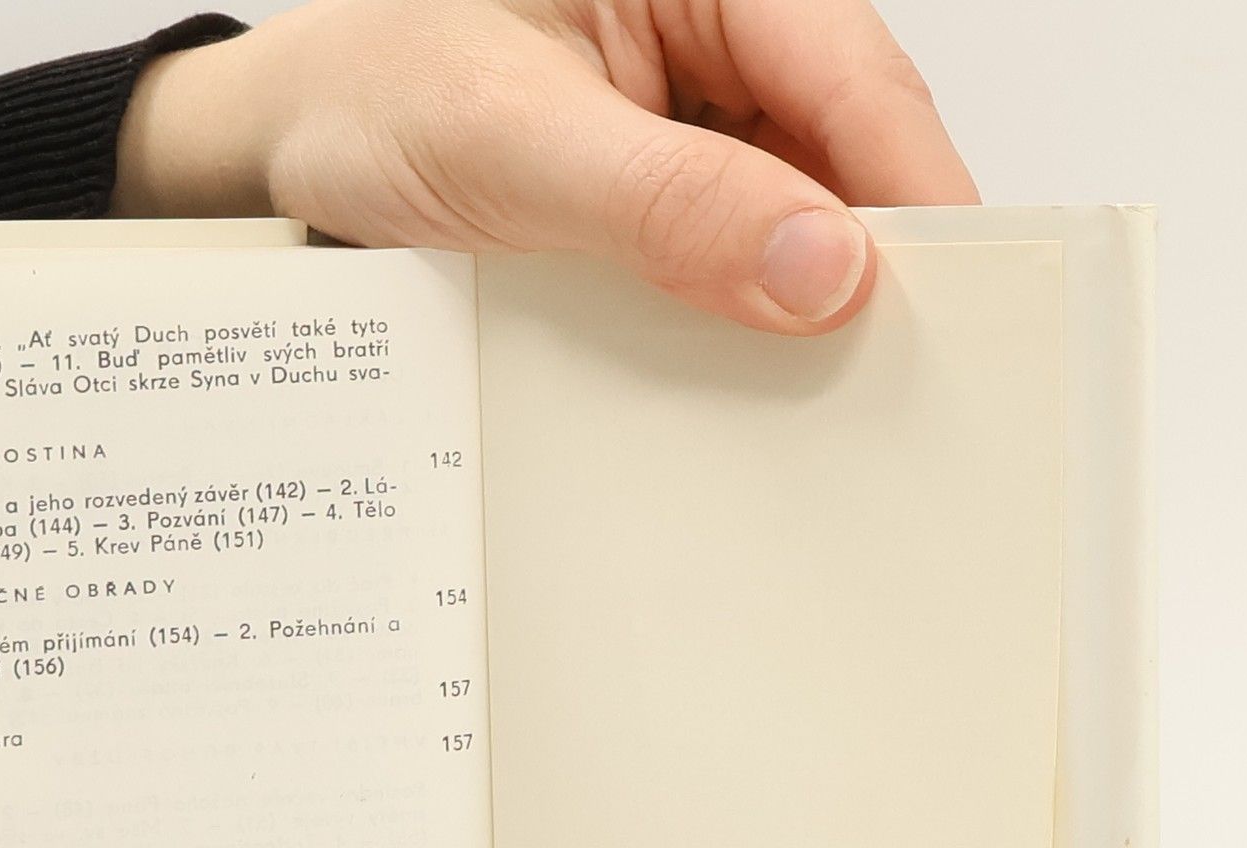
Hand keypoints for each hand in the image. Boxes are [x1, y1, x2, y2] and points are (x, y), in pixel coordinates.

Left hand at [114, 0, 976, 332]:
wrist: (286, 146)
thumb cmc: (372, 94)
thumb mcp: (513, 144)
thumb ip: (666, 203)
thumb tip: (822, 270)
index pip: (854, 79)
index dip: (915, 196)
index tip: (960, 309)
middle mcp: (716, 40)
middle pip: (847, 155)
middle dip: (869, 268)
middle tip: (901, 389)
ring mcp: (694, 123)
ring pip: (797, 220)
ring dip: (803, 311)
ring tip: (822, 408)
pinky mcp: (661, 196)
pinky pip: (731, 262)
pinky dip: (740, 327)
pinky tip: (742, 388)